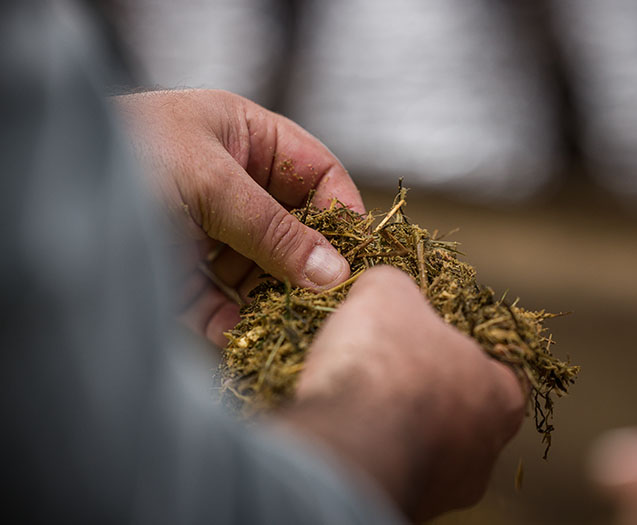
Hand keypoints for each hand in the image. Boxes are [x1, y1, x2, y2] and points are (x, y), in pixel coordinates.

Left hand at [115, 89, 363, 343]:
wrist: (34, 200)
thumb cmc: (124, 160)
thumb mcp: (208, 182)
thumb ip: (274, 229)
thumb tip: (336, 273)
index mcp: (242, 139)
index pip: (315, 171)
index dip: (341, 209)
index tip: (360, 255)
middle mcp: (229, 187)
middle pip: (294, 228)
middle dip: (312, 263)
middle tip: (335, 300)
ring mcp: (208, 236)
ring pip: (264, 273)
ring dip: (279, 300)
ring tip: (298, 326)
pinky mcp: (182, 281)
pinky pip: (225, 306)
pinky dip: (237, 324)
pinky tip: (250, 337)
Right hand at [282, 266, 525, 520]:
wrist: (344, 447)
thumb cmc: (384, 363)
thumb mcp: (388, 293)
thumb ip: (397, 288)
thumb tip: (388, 290)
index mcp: (502, 397)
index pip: (497, 366)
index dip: (458, 345)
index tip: (425, 337)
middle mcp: (485, 452)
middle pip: (460, 410)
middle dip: (426, 390)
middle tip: (388, 369)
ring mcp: (447, 490)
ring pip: (427, 447)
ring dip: (399, 426)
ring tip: (359, 403)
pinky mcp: (406, 510)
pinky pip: (393, 471)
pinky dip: (374, 452)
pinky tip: (347, 434)